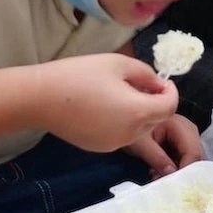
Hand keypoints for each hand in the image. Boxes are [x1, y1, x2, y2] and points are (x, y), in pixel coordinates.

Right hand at [34, 53, 178, 154]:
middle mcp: (130, 134)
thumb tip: (158, 85)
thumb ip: (146, 75)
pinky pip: (122, 135)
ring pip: (140, 130)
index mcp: (138, 112)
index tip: (161, 81)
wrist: (42, 98)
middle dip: (155, 102)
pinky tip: (104, 107)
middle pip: (156, 120)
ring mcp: (114, 145)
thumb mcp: (119, 64)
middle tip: (140, 84)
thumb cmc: (81, 75)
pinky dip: (123, 122)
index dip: (170, 92)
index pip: (170, 107)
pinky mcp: (100, 148)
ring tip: (120, 93)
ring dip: (140, 113)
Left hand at [123, 115, 202, 178]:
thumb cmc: (133, 125)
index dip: (186, 171)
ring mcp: (188, 138)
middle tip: (163, 184)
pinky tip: (158, 173)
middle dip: (182, 174)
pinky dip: (174, 170)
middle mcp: (190, 132)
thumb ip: (157, 158)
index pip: (192, 152)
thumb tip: (171, 174)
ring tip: (157, 177)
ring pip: (192, 162)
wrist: (129, 119)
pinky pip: (185, 161)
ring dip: (178, 173)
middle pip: (196, 158)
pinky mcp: (182, 145)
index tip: (173, 185)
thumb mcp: (142, 143)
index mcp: (181, 126)